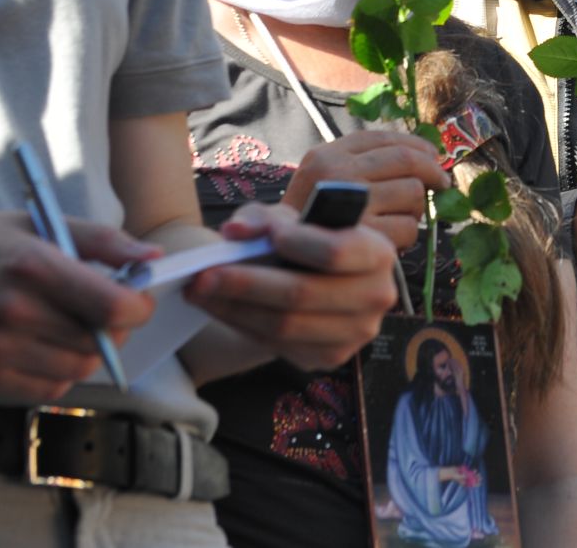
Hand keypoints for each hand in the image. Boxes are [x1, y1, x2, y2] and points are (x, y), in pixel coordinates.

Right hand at [0, 210, 157, 400]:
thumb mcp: (37, 223)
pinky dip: (62, 372)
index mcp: (33, 266)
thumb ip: (101, 241)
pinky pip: (49, 388)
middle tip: (107, 312)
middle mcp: (13, 311)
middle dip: (116, 329)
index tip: (139, 299)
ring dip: (90, 352)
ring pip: (77, 368)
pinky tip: (50, 346)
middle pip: (98, 342)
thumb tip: (153, 258)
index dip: (139, 308)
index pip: (111, 307)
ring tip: (75, 326)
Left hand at [186, 201, 396, 369]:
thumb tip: (235, 232)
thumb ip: (262, 219)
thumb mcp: (290, 219)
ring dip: (233, 308)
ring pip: (284, 324)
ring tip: (198, 290)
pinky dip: (241, 326)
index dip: (297, 243)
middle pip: (303, 293)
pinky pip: (278, 345)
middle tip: (202, 274)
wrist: (318, 279)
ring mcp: (356, 333)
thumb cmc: (305, 241)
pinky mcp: (331, 357)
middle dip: (245, 283)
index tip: (266, 236)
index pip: (336, 252)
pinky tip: (217, 308)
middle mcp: (377, 296)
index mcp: (378, 252)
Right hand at [283, 131, 449, 251]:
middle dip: (430, 173)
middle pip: (407, 162)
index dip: (418, 145)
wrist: (274, 265)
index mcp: (326, 155)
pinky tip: (389, 242)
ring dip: (416, 209)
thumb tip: (426, 154)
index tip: (434, 156)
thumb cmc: (307, 224)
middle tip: (440, 184)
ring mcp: (350, 203)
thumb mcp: (322, 182)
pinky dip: (407, 236)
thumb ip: (362, 164)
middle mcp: (337, 172)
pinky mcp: (364, 235)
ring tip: (399, 219)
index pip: (384, 138)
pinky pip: (408, 227)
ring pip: (413, 193)